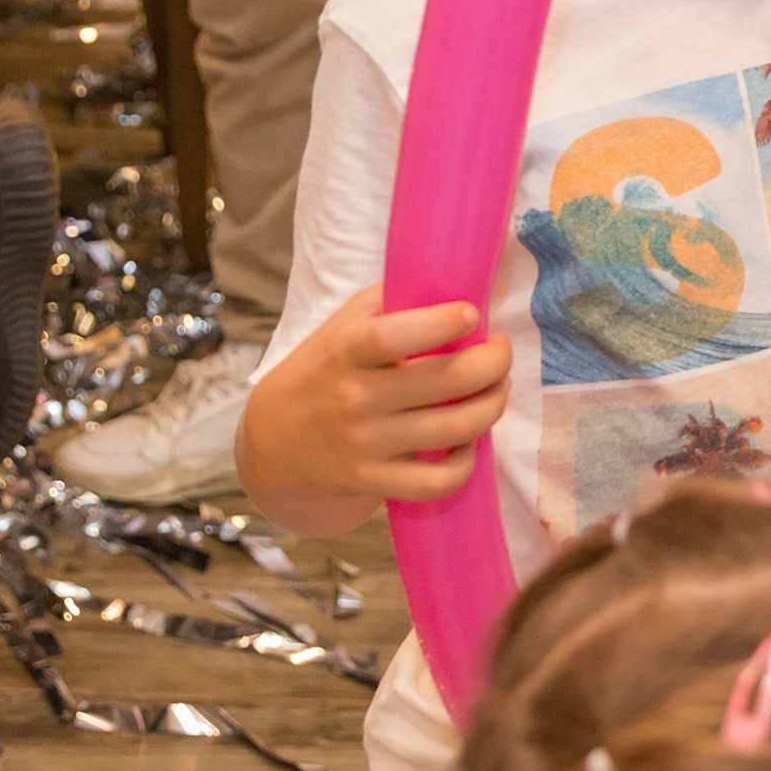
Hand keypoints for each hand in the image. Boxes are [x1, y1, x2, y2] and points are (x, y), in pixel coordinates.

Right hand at [239, 287, 511, 508]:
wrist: (271, 441)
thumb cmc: (323, 369)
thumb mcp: (342, 325)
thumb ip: (391, 302)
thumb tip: (453, 288)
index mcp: (347, 350)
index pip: (394, 337)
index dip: (441, 324)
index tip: (471, 315)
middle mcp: (356, 398)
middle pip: (447, 382)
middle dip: (494, 363)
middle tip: (499, 352)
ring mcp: (365, 444)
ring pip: (455, 429)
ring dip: (493, 405)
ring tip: (495, 388)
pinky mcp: (373, 481)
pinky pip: (438, 482)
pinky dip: (467, 461)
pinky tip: (468, 440)